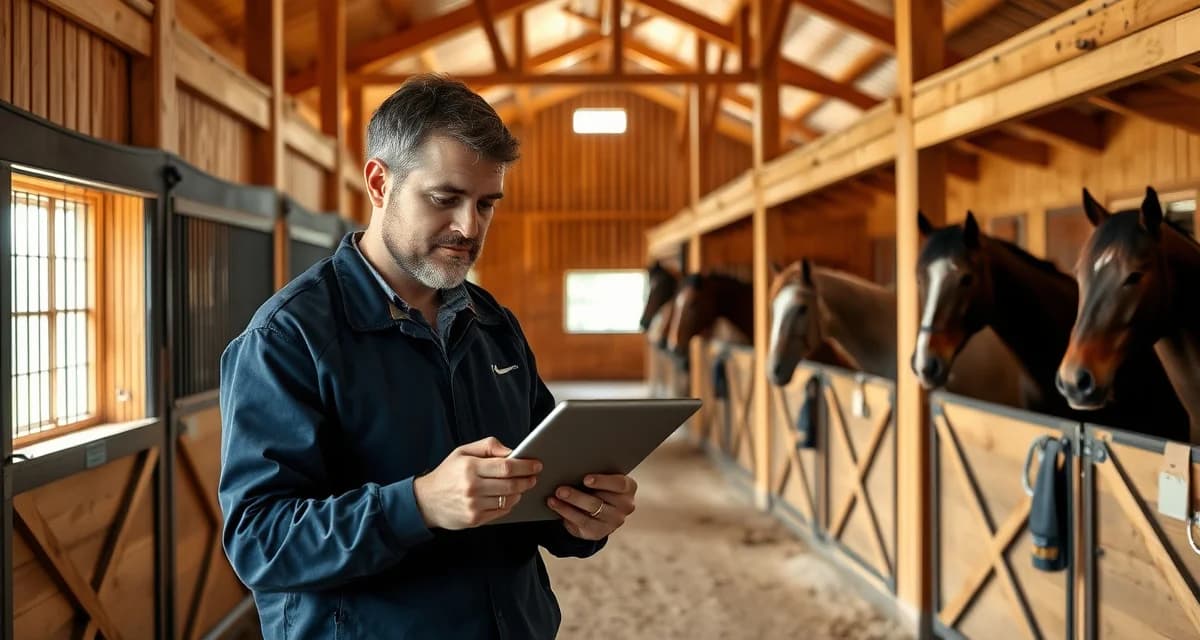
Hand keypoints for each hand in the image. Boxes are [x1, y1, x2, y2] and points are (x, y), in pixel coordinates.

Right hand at [413, 437, 541, 529]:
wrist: (426, 501)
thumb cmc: (447, 474)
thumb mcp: (463, 452)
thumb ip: (488, 446)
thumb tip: (512, 451)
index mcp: (470, 467)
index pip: (506, 466)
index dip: (525, 465)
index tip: (536, 464)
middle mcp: (472, 487)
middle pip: (511, 484)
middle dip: (527, 479)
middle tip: (534, 476)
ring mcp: (474, 505)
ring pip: (509, 499)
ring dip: (520, 492)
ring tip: (522, 485)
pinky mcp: (475, 520)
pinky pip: (501, 512)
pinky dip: (509, 504)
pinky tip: (510, 497)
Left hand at [546, 474, 636, 540]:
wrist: (599, 508)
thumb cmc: (600, 484)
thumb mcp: (603, 476)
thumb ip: (596, 469)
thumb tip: (575, 462)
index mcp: (628, 488)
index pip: (619, 484)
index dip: (603, 481)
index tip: (585, 479)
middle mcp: (625, 506)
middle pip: (600, 501)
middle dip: (578, 495)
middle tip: (560, 489)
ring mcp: (613, 522)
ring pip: (589, 513)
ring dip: (569, 504)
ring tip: (556, 496)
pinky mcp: (599, 532)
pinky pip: (581, 523)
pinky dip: (566, 513)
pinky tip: (555, 505)